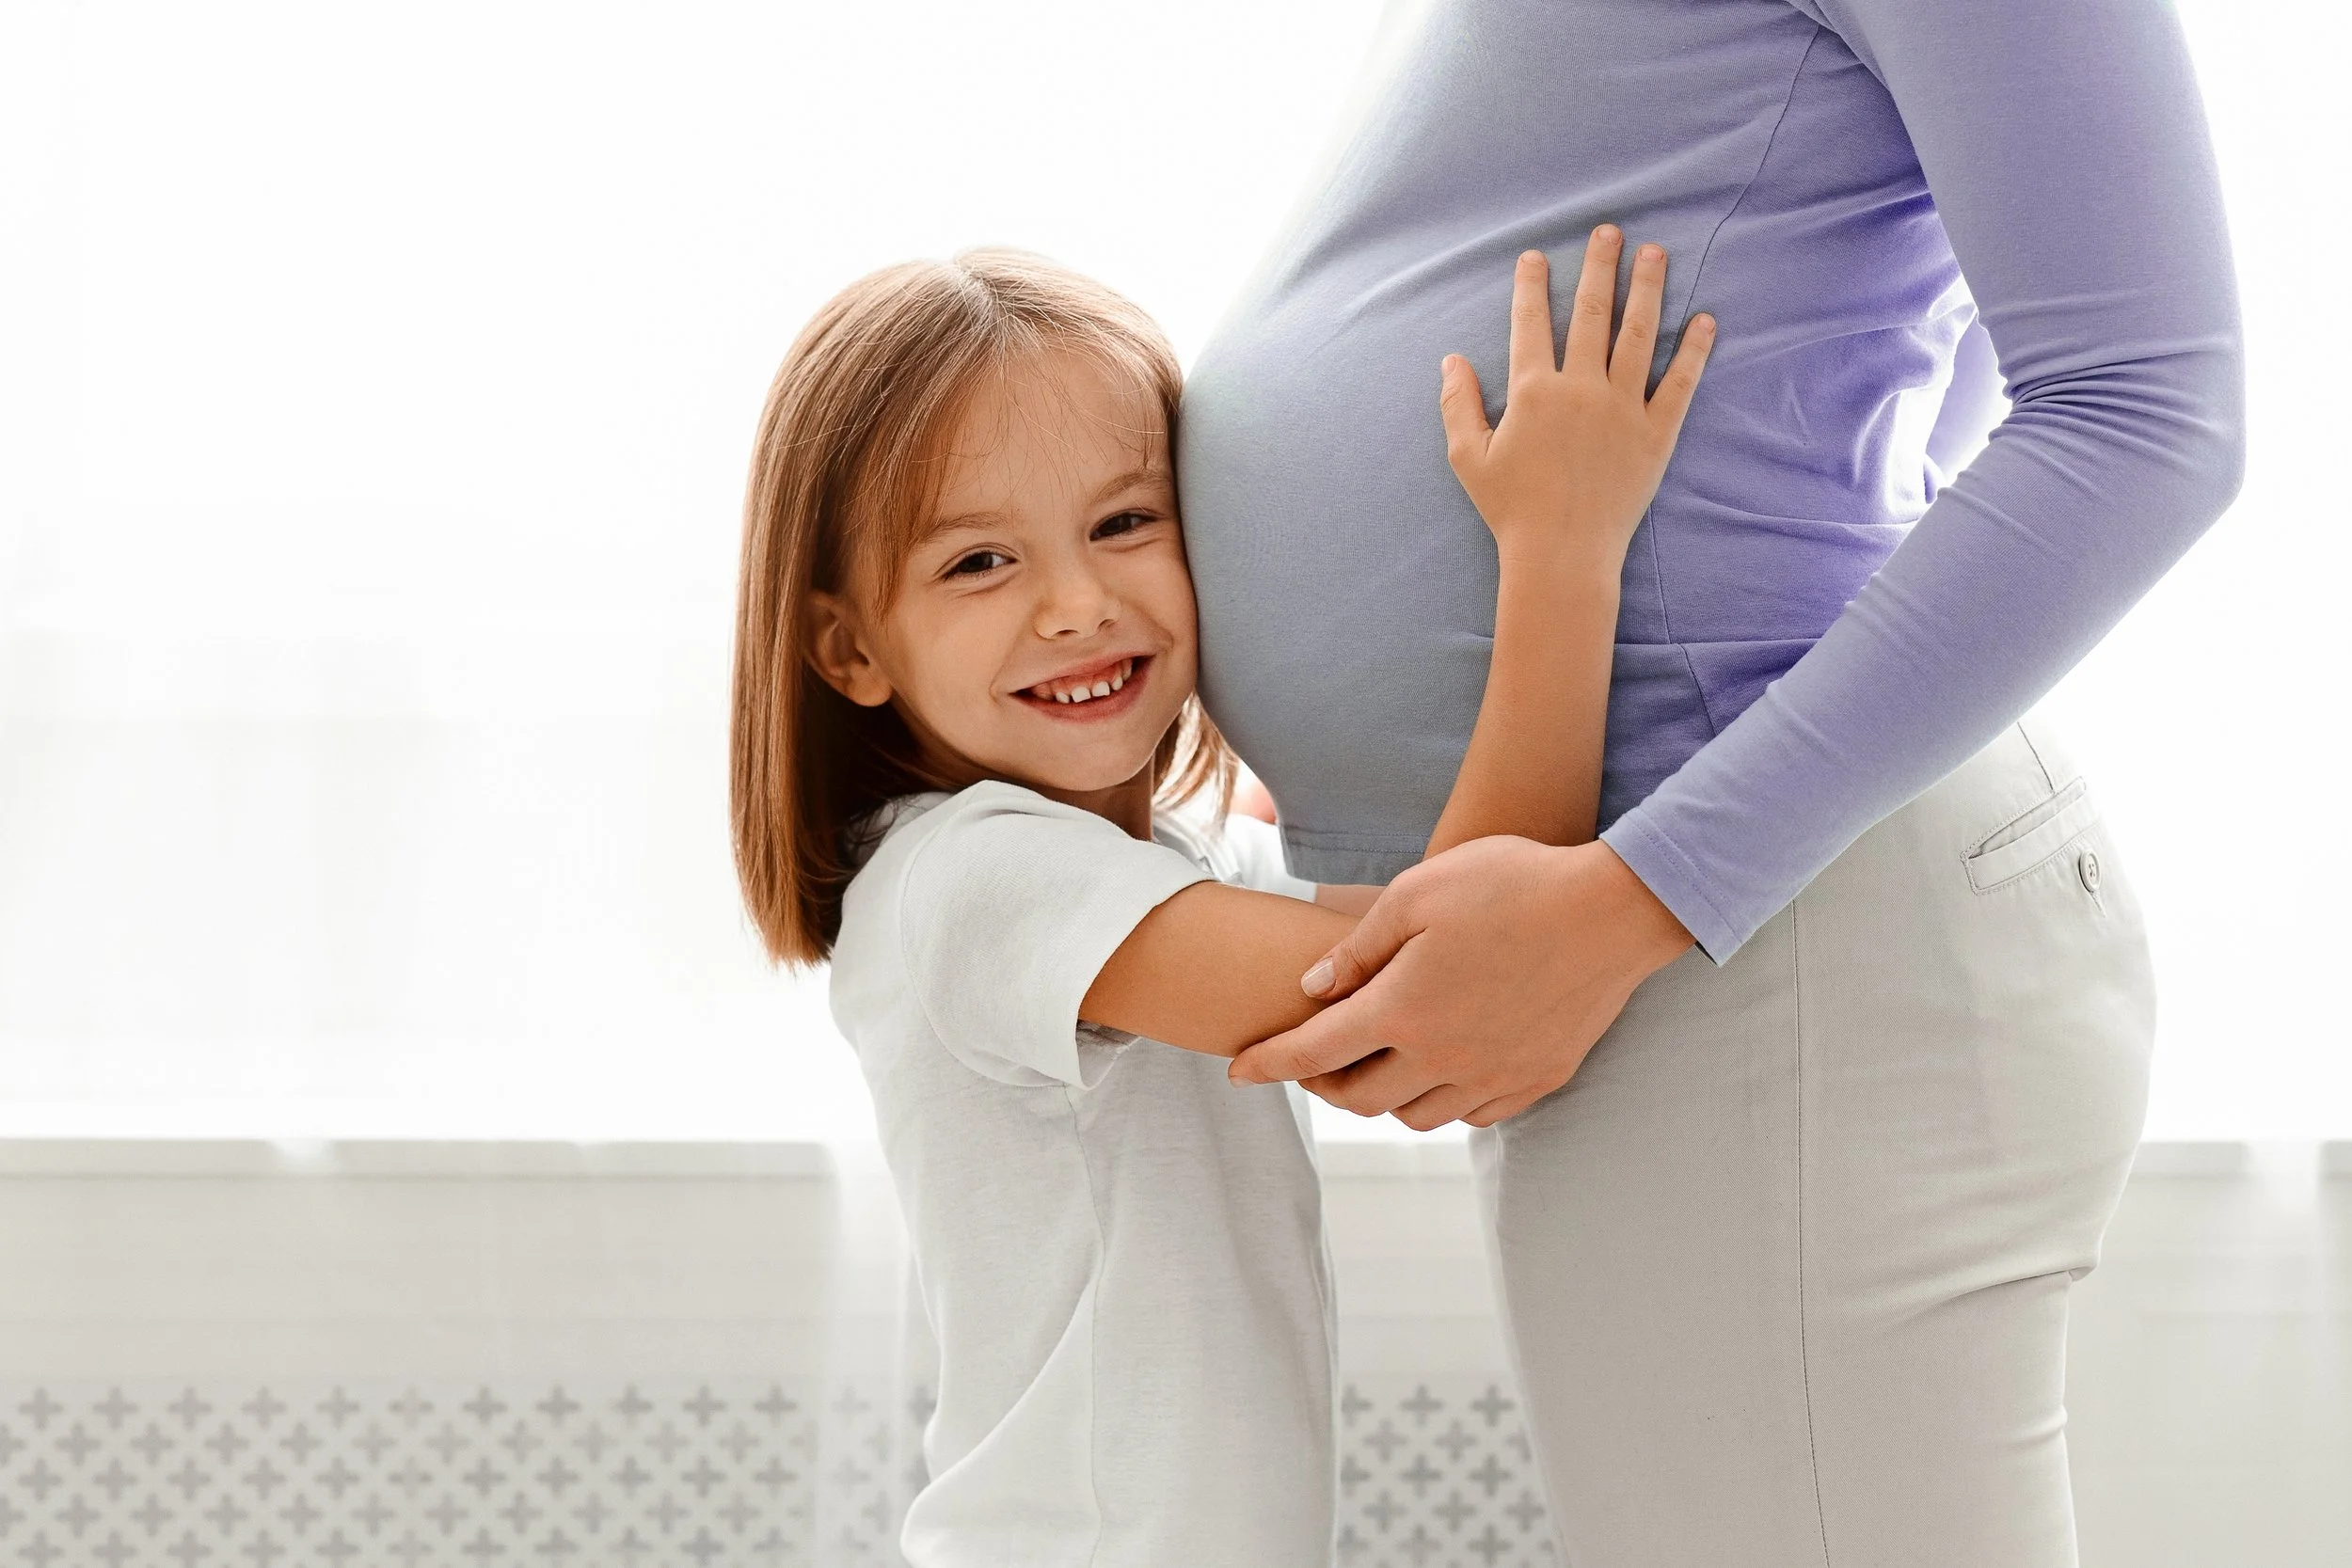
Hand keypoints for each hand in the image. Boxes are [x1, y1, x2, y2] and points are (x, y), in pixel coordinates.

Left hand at [1227, 836, 1692, 1127]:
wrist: (1613, 910)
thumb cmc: (1512, 883)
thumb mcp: (1418, 892)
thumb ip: (1358, 946)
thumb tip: (1312, 989)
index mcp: (1403, 1010)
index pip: (1313, 1053)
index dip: (1267, 1065)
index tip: (1237, 1072)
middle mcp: (1443, 1057)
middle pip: (1359, 1100)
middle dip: (1322, 1086)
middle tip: (1312, 1060)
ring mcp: (1493, 1075)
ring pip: (1415, 1116)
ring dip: (1382, 1097)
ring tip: (1375, 1062)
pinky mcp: (1536, 1078)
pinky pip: (1472, 1115)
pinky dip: (1442, 1102)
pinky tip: (1440, 1070)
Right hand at [1441, 228, 1713, 566]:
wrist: (1561, 556)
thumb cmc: (1511, 511)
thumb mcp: (1469, 458)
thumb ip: (1457, 405)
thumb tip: (1451, 361)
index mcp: (1534, 392)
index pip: (1532, 323)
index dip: (1533, 286)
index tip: (1537, 256)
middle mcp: (1581, 390)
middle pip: (1593, 314)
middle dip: (1600, 267)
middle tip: (1609, 231)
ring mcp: (1623, 409)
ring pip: (1639, 335)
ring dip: (1648, 289)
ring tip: (1655, 254)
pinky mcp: (1656, 434)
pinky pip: (1680, 383)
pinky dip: (1694, 351)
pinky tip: (1705, 321)